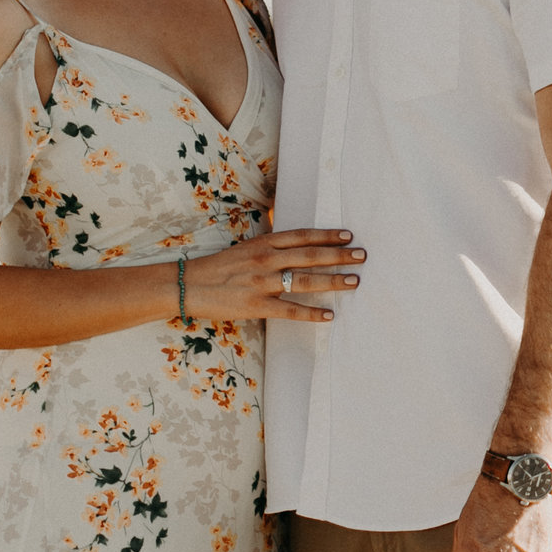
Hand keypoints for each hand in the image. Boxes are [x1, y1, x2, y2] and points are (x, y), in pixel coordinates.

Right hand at [182, 228, 361, 322]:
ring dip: (333, 281)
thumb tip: (297, 244)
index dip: (327, 235)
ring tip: (355, 281)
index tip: (348, 235)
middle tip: (362, 255)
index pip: (302, 236)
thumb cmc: (218, 267)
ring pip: (305, 280)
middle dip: (339, 255)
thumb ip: (271, 246)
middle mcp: (266, 259)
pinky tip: (330, 315)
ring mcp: (262, 283)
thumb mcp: (246, 248)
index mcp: (264, 243)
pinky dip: (312, 313)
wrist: (188, 284)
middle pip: (310, 255)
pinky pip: (291, 310)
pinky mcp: (257, 305)